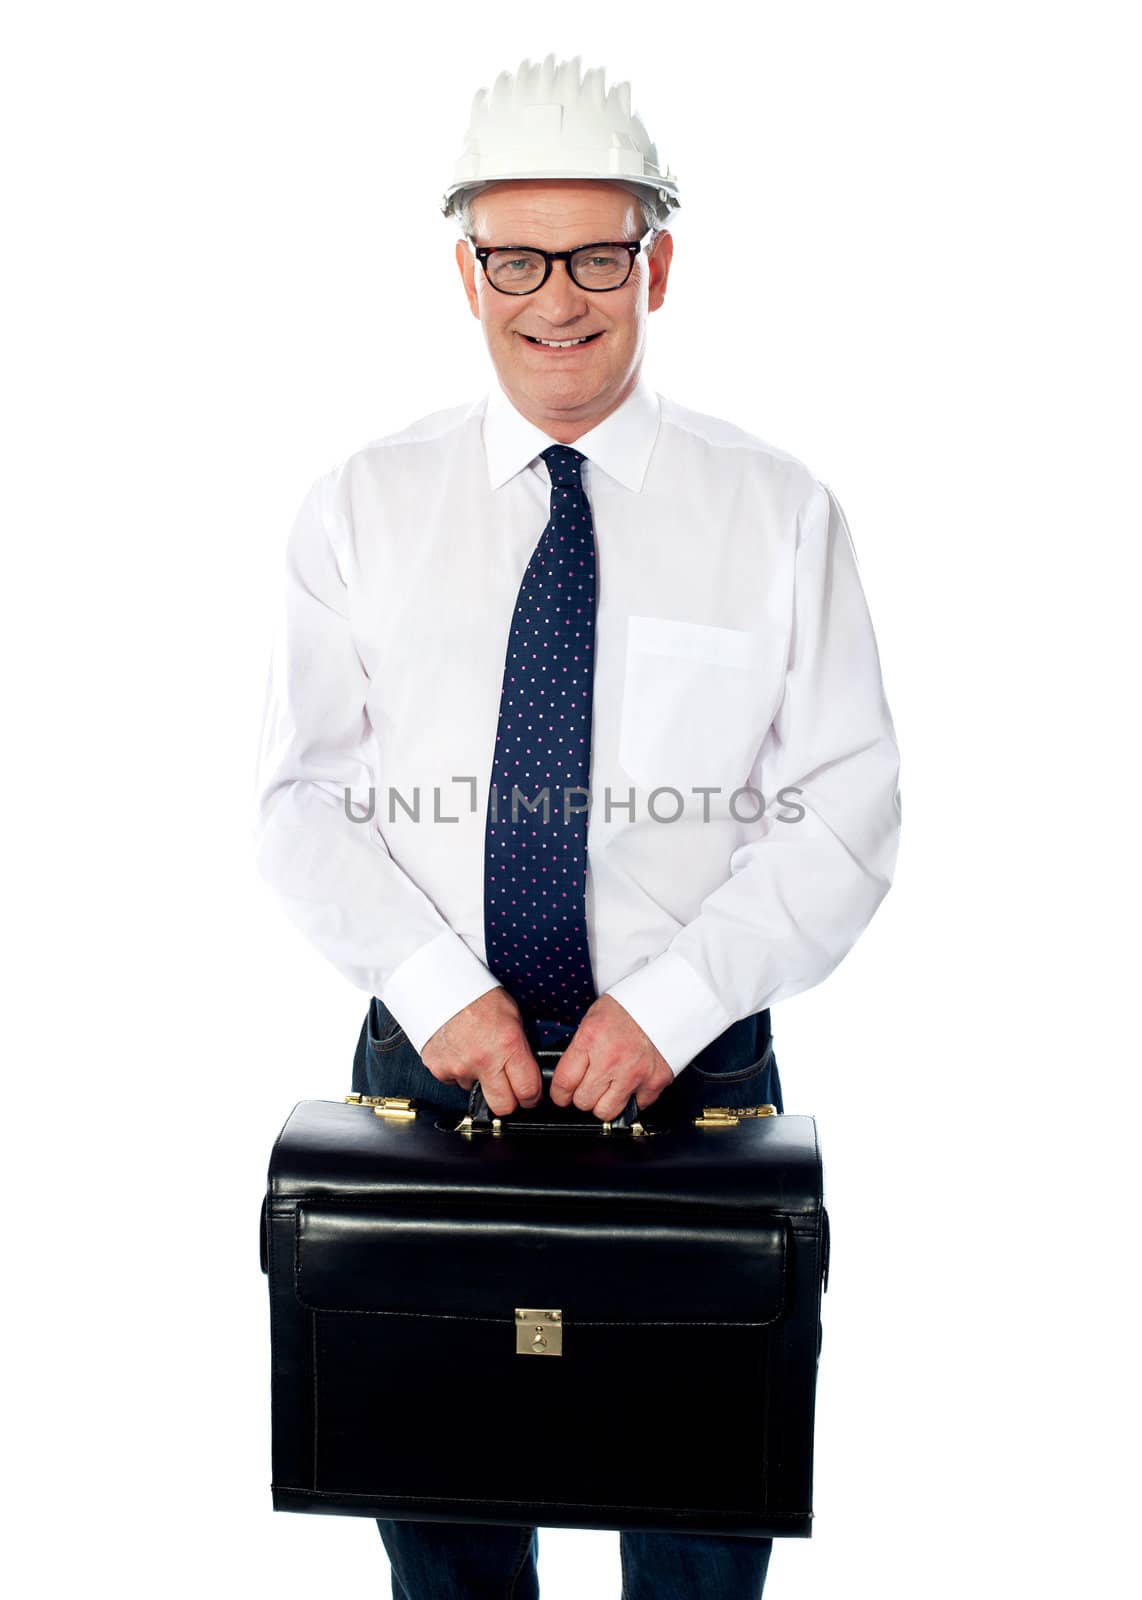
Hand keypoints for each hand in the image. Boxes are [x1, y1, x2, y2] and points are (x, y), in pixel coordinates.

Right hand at [420, 987, 541, 1115]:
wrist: (440, 984)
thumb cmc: (478, 995)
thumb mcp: (512, 1016)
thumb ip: (521, 1046)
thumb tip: (531, 1068)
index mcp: (508, 1045)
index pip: (527, 1090)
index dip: (532, 1097)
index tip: (530, 1097)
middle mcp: (484, 1060)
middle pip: (502, 1106)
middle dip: (508, 1101)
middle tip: (509, 1089)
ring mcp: (459, 1067)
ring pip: (475, 1090)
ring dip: (479, 1079)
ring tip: (477, 1053)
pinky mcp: (439, 1068)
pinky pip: (454, 1080)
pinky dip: (458, 1070)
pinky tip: (459, 1050)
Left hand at [548, 995, 673, 1119]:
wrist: (666, 1001)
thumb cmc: (628, 1007)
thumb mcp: (593, 1020)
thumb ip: (579, 1049)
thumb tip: (567, 1077)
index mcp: (591, 1039)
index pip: (564, 1083)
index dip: (560, 1094)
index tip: (562, 1095)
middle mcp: (611, 1059)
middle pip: (583, 1102)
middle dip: (583, 1096)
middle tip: (590, 1086)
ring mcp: (634, 1073)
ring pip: (607, 1112)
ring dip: (606, 1103)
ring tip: (610, 1087)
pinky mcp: (655, 1082)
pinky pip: (636, 1107)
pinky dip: (633, 1099)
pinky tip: (633, 1082)